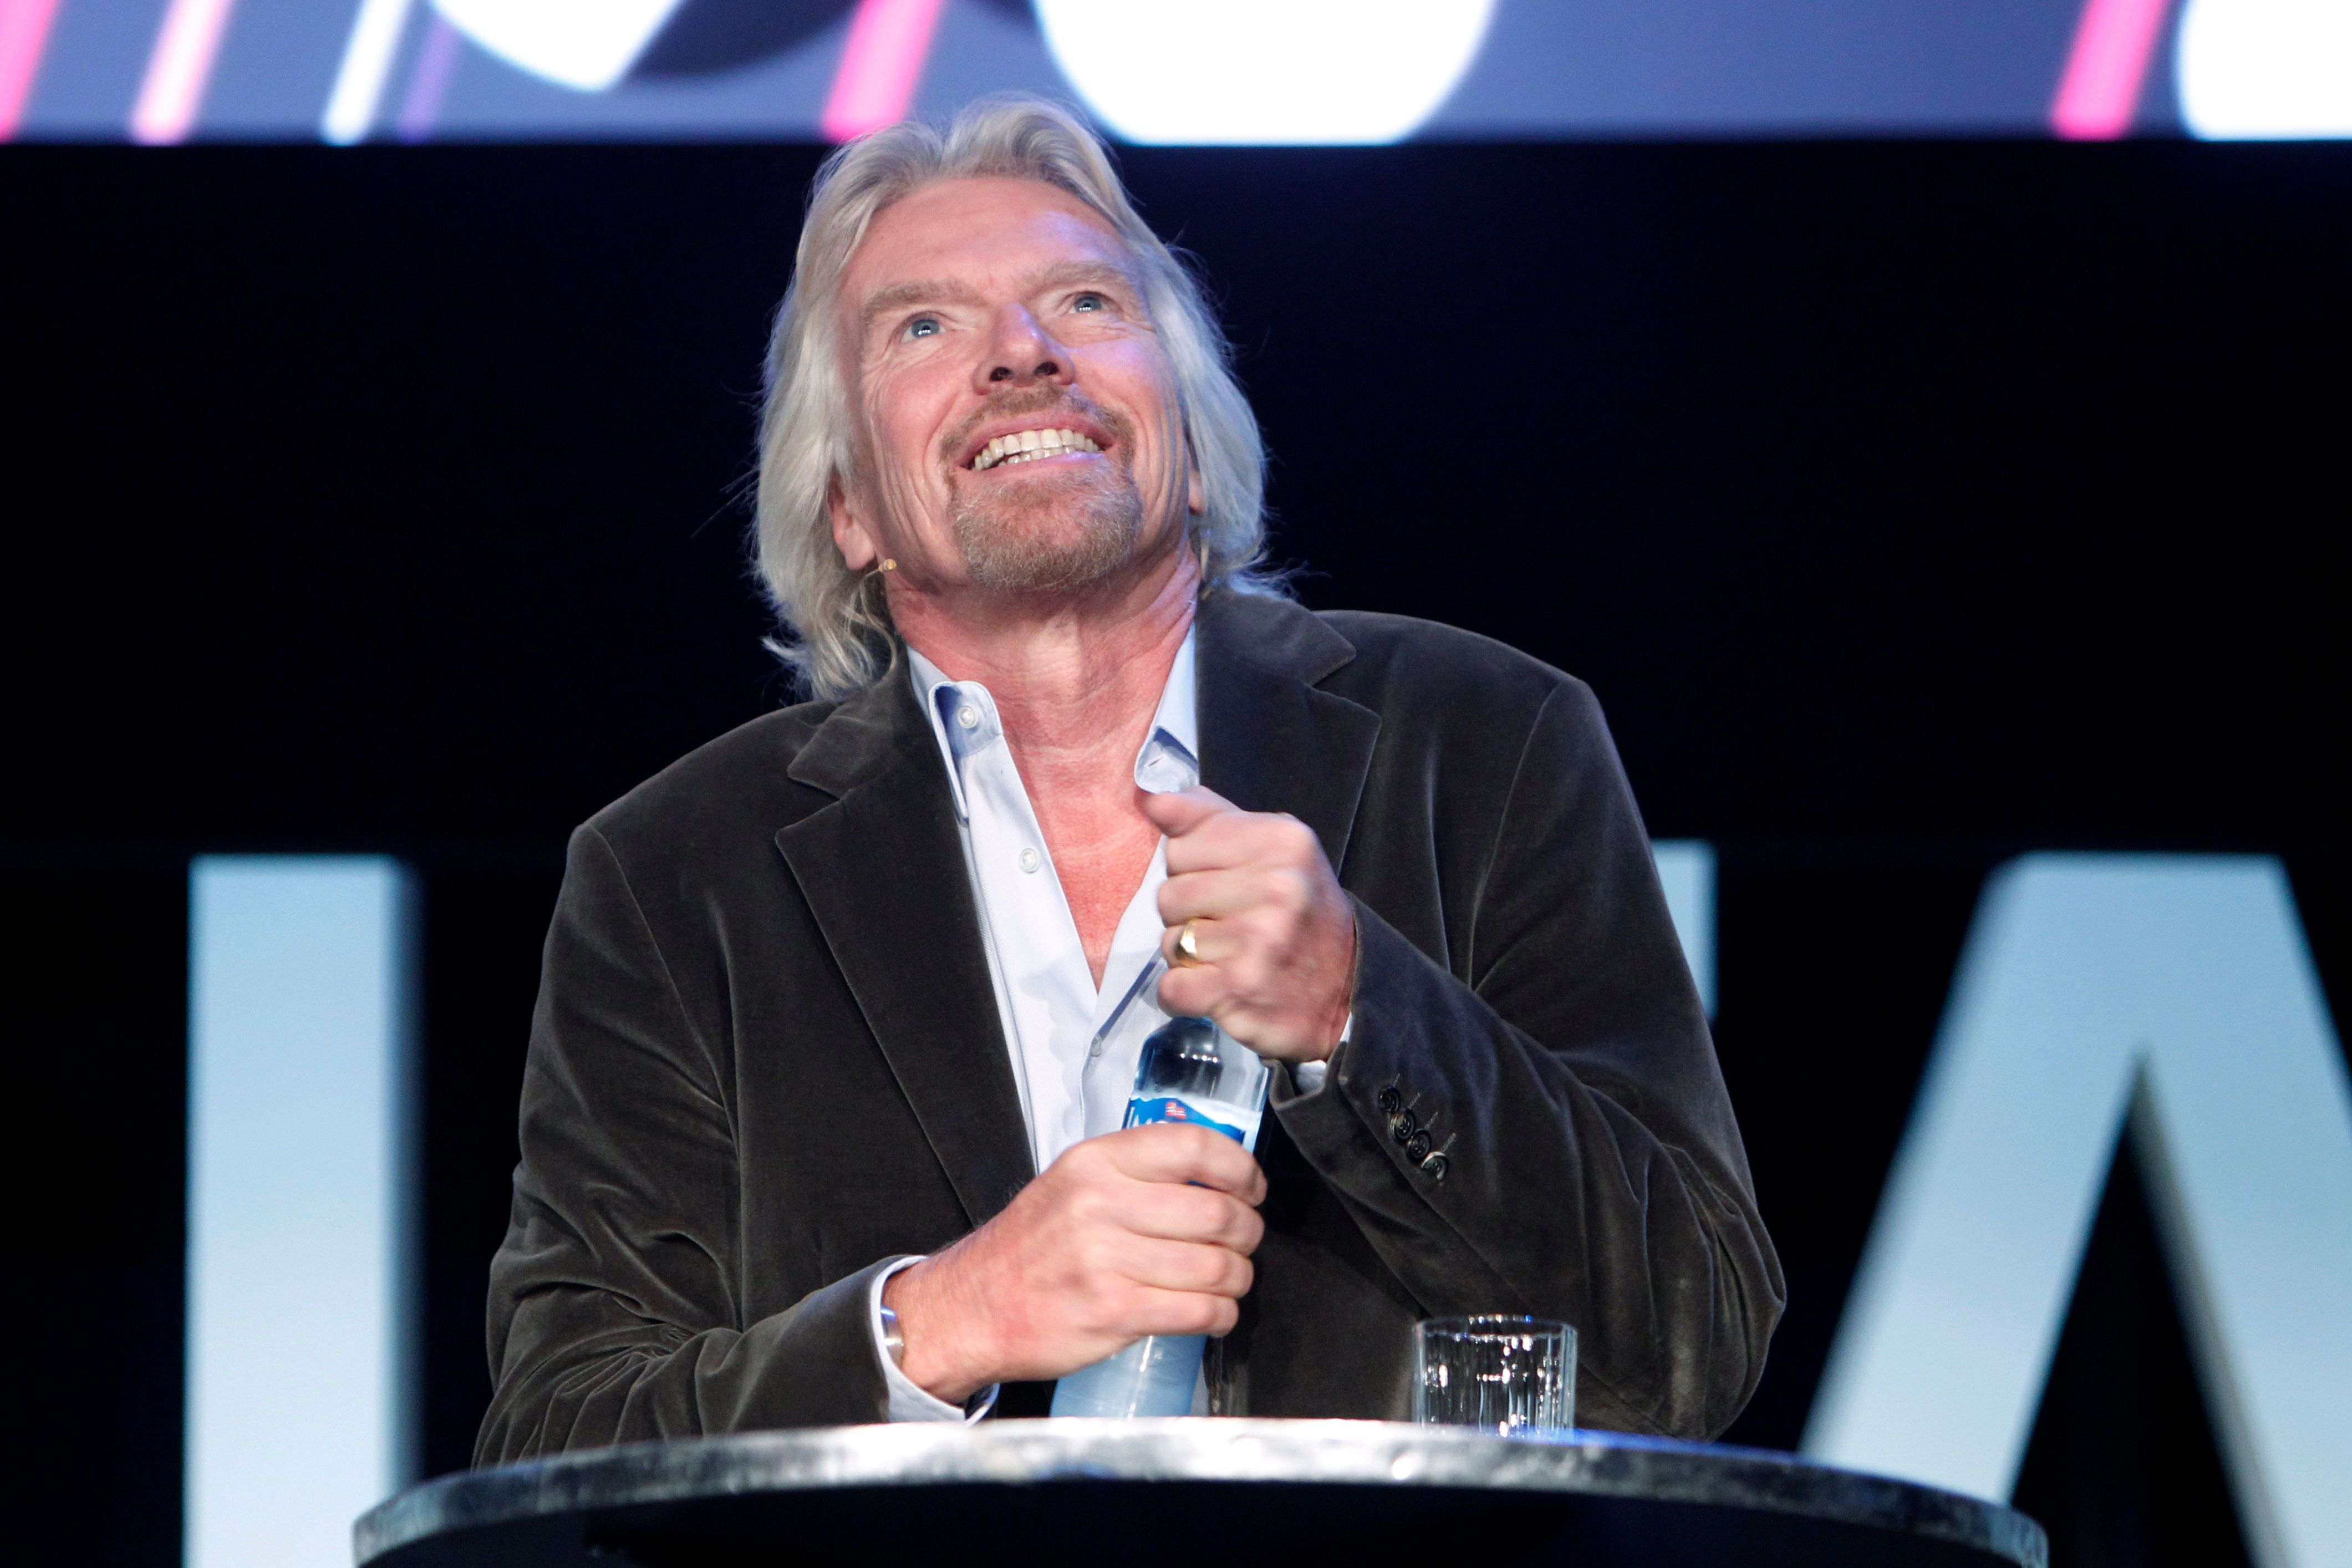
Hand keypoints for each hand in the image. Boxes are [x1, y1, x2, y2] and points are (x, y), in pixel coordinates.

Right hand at [881, 1123, 1265, 1403]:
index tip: (1250, 1187)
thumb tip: (1211, 1167)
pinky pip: (1197, 1310)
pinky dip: (1221, 1314)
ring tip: (1230, 1279)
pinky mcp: (1111, 1311)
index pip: (1194, 1147)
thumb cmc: (1030, 1248)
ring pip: (1215, 1265)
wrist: (971, 1306)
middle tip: (1244, 1240)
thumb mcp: (1072, 1183)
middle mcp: (1100, 1204)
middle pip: (1216, 1211)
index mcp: (1095, 1163)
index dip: (1240, 1169)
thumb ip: (1135, 1170)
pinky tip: (1215, 1312)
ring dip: (1238, 1277)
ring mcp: (1104, 1260)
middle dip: (1247, 1231)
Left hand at [1144, 786, 1356, 1064]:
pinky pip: (1172, 987)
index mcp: (1280, 841)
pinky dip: (1183, 994)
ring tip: (1229, 956)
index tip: (1227, 885)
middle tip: (1229, 926)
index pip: (1180, 846)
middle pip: (1169, 894)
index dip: (1192, 871)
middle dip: (1188, 915)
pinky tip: (1215, 988)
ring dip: (1188, 956)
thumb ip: (1209, 818)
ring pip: (1170, 941)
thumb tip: (1151, 797)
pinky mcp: (1240, 989)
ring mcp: (1259, 941)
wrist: (1347, 989)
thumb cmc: (1298, 911)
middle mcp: (1276, 887)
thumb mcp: (1270, 847)